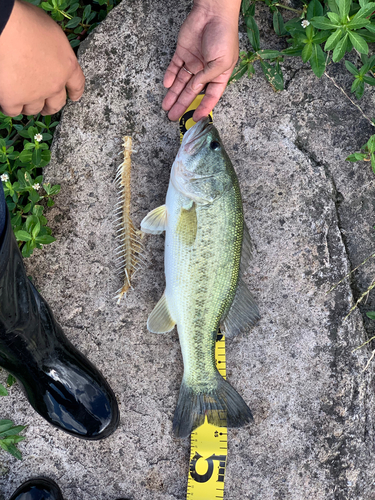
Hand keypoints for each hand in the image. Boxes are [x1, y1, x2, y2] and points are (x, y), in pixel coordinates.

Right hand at [0, 0, 84, 116]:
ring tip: (23, 100)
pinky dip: (11, 107)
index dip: (76, 92)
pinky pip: (14, 110)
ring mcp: (35, 94)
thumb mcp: (51, 32)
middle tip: (45, 107)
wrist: (4, 26)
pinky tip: (8, 101)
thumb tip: (47, 54)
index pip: (77, 84)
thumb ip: (54, 50)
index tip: (74, 97)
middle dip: (51, 106)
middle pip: (57, 103)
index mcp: (67, 65)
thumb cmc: (25, 21)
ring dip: (30, 106)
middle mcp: (54, 84)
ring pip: (34, 108)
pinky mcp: (14, 99)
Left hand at [162, 1, 240, 121]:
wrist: (213, 12)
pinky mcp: (183, 52)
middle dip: (182, 105)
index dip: (204, 108)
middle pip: (192, 92)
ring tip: (166, 107)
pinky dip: (170, 76)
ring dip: (173, 95)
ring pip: (181, 82)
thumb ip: (207, 77)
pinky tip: (167, 86)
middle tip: (173, 117)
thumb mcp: (221, 62)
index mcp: (219, 74)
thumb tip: (195, 89)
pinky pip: (175, 67)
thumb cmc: (224, 36)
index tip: (195, 118)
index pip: (210, 96)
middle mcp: (205, 70)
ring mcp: (193, 61)